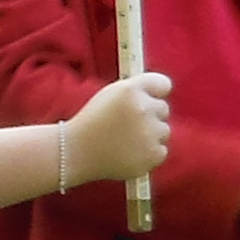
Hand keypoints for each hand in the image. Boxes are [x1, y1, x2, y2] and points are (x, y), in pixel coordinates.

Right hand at [67, 69, 172, 183]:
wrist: (76, 152)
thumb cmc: (92, 121)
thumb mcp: (110, 93)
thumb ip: (136, 89)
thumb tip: (162, 91)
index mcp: (131, 90)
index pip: (163, 84)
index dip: (156, 93)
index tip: (148, 100)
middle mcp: (143, 109)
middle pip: (164, 109)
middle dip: (150, 115)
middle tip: (127, 125)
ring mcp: (149, 134)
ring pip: (164, 131)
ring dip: (151, 135)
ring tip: (127, 140)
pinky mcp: (152, 155)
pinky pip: (161, 151)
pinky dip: (149, 154)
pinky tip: (129, 153)